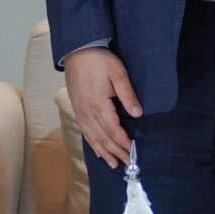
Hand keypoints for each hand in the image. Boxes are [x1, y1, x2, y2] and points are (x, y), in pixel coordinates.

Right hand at [63, 47, 139, 168]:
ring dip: (104, 152)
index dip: (124, 143)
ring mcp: (80, 111)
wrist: (77, 49)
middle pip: (103, 138)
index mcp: (98, 105)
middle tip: (127, 164)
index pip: (113, 131)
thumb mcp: (118, 73)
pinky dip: (92, 143)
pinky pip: (84, 131)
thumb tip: (138, 114)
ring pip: (92, 137)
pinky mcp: (76, 108)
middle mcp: (87, 112)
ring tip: (113, 164)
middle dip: (116, 152)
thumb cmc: (99, 60)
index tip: (133, 152)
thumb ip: (128, 95)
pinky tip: (98, 150)